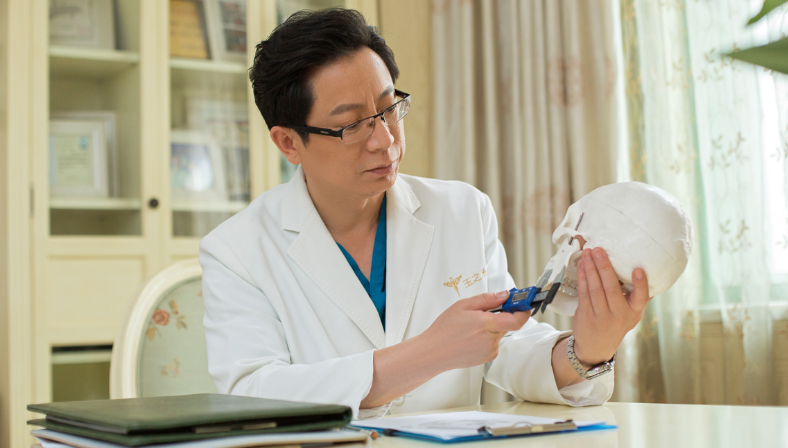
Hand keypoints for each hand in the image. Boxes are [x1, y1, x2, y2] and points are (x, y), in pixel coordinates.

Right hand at [422, 291, 530, 370]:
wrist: (434, 352)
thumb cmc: (444, 330)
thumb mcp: (463, 306)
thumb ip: (487, 299)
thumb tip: (504, 295)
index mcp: (487, 325)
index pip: (517, 319)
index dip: (524, 309)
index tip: (525, 302)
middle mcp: (492, 340)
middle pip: (507, 324)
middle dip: (500, 315)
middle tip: (484, 310)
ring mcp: (491, 351)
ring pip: (499, 333)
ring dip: (492, 327)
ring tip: (472, 326)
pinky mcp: (488, 358)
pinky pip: (494, 342)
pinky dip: (487, 337)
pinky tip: (471, 336)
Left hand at [572, 248, 650, 366]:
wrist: (597, 346)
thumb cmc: (616, 323)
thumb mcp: (631, 314)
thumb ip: (635, 296)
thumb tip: (645, 270)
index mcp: (634, 312)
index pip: (640, 298)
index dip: (640, 283)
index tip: (638, 269)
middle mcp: (619, 314)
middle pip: (611, 288)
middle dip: (604, 267)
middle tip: (599, 250)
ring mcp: (601, 316)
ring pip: (595, 288)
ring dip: (590, 268)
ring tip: (588, 253)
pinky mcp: (586, 314)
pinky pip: (583, 292)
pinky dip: (582, 277)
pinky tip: (582, 265)